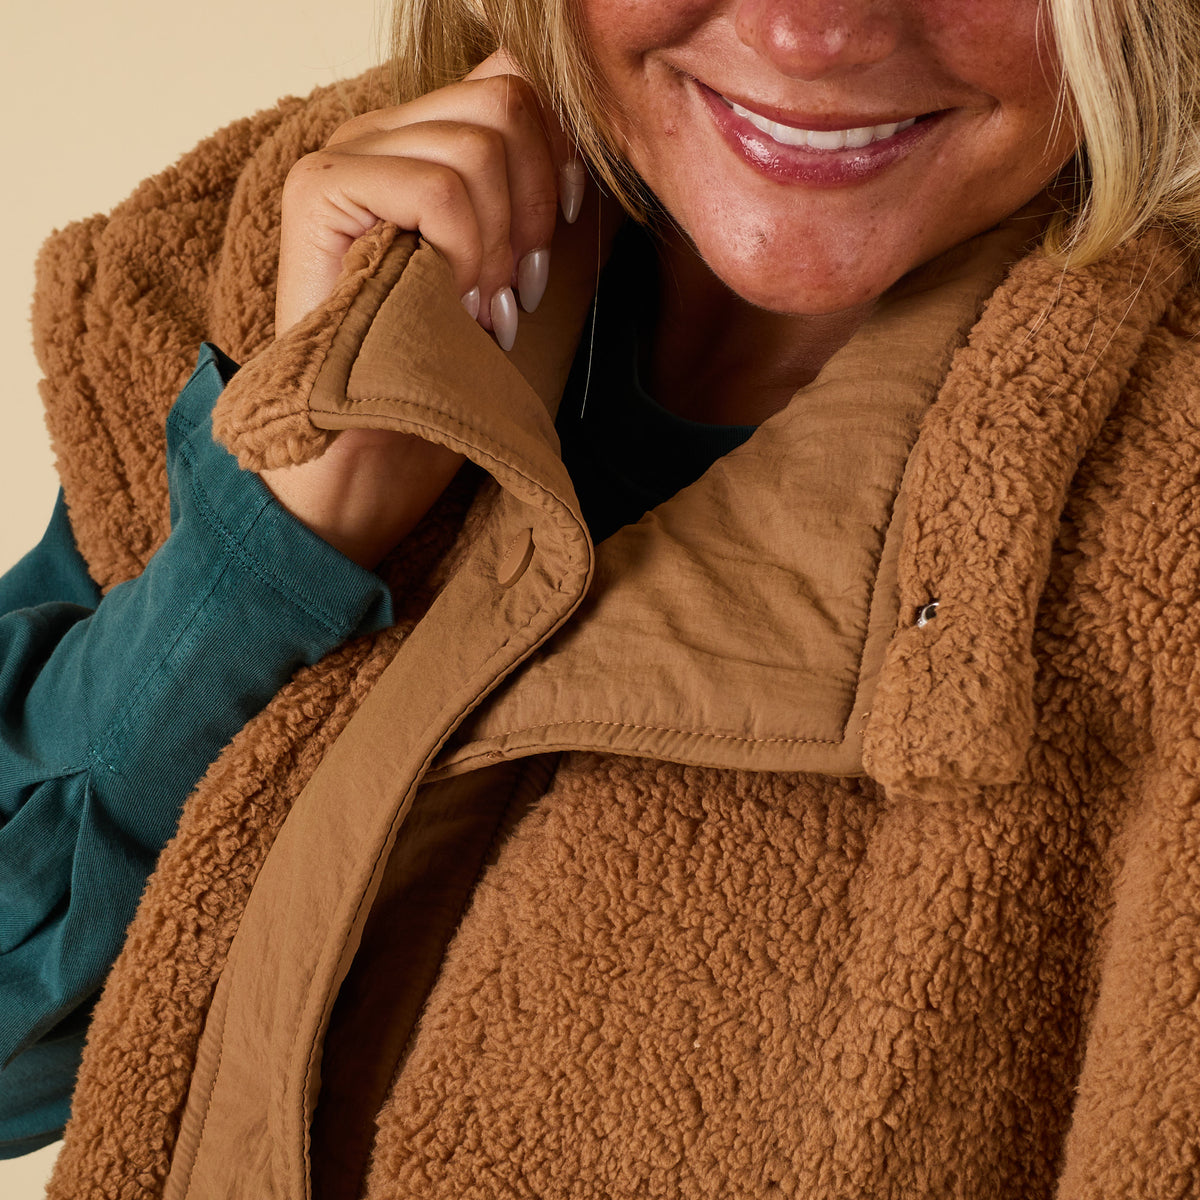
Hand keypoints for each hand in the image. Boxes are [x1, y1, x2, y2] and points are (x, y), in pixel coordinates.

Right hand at [262, 52, 585, 568]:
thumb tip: (580, 160)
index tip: (561, 232)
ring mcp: (344, 158)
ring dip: (500, 244)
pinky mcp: (321, 192)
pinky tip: (452, 304)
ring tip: (480, 309)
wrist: (365, 448)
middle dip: (534, 204)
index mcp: (416, 143)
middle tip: (518, 289)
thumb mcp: (501, 275)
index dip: (556, 151)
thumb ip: (524, 204)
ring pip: (478, 147)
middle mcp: (375, 136)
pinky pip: (439, 190)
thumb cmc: (434, 369)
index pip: (507, 85)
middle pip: (503, 103)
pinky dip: (467, 252)